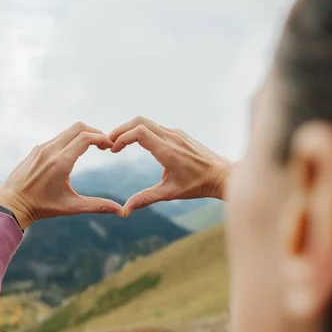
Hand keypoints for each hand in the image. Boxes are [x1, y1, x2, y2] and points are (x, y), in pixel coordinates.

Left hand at [0, 122, 123, 228]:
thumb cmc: (42, 207)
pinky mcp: (36, 150)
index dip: (102, 139)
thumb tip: (121, 212)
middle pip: (78, 128)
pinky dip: (71, 140)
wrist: (11, 204)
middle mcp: (50, 151)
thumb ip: (97, 206)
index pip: (86, 138)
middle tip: (104, 144)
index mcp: (60, 162)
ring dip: (83, 135)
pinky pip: (57, 138)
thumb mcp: (72, 207)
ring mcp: (41, 148)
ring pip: (67, 132)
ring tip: (93, 147)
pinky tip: (76, 152)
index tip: (110, 147)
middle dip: (95, 132)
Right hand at [109, 117, 231, 215]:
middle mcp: (172, 137)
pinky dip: (142, 131)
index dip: (122, 138)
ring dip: (131, 129)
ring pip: (148, 122)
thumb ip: (146, 199)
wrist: (222, 175)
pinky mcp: (180, 134)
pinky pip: (157, 127)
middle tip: (109, 142)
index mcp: (168, 151)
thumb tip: (125, 211)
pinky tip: (137, 143)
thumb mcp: (170, 193)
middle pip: (140, 121)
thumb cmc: (198, 185)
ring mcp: (177, 134)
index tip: (113, 150)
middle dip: (121, 129)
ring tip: (119, 143)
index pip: (139, 132)